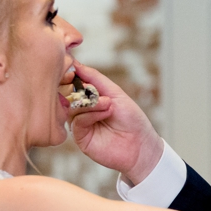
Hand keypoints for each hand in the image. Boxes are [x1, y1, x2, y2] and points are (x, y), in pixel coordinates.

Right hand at [63, 60, 164, 182]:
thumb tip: (76, 64)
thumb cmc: (131, 119)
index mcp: (89, 99)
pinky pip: (77, 122)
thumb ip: (95, 78)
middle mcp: (82, 111)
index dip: (72, 75)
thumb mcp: (115, 93)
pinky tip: (105, 113)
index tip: (73, 68)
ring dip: (91, 103)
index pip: (73, 84)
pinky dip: (90, 115)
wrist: (141, 145)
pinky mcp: (81, 138)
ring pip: (73, 108)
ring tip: (108, 104)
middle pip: (69, 95)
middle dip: (81, 89)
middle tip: (93, 89)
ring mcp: (80, 125)